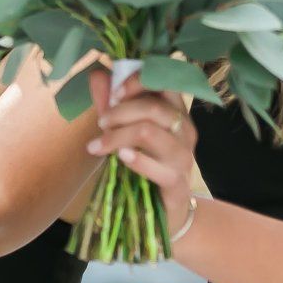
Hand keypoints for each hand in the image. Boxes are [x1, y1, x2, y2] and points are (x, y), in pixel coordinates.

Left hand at [88, 83, 195, 218]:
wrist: (163, 209)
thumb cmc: (145, 163)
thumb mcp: (124, 128)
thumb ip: (111, 102)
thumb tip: (97, 73)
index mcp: (176, 111)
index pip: (165, 82)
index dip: (138, 82)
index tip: (113, 93)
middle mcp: (185, 130)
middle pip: (153, 108)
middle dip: (120, 111)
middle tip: (100, 122)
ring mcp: (183, 157)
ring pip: (149, 133)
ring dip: (117, 135)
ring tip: (97, 145)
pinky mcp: (177, 184)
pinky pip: (156, 167)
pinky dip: (134, 160)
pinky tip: (120, 157)